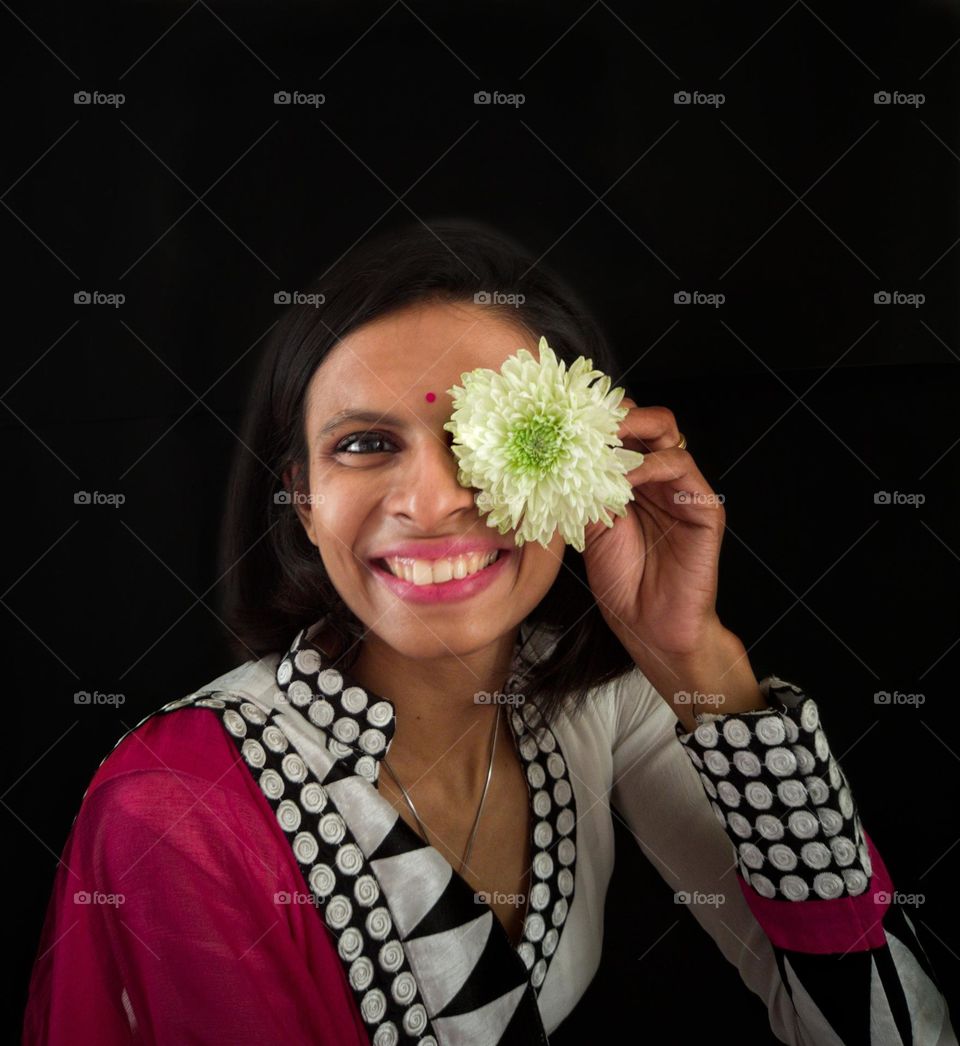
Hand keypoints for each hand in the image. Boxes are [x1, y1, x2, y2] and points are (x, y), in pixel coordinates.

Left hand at [580, 400, 764, 728]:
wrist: (650, 626)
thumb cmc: (622, 583)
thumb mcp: (589, 526)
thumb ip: (583, 488)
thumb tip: (559, 452)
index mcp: (634, 480)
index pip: (622, 432)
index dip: (597, 421)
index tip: (563, 419)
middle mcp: (660, 478)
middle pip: (649, 422)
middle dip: (618, 414)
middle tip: (585, 420)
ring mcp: (684, 489)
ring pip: (666, 434)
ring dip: (629, 434)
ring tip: (597, 447)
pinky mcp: (704, 506)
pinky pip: (680, 467)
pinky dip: (648, 465)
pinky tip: (622, 476)